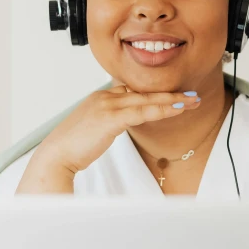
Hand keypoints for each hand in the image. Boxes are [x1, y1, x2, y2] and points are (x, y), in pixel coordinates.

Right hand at [17, 86, 201, 193]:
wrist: (55, 157)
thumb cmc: (71, 149)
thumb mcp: (91, 130)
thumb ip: (106, 123)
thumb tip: (118, 127)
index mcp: (99, 97)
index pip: (132, 91)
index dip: (154, 94)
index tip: (172, 96)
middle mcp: (104, 96)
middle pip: (143, 92)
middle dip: (169, 94)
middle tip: (192, 95)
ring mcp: (106, 105)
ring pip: (146, 100)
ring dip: (172, 100)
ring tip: (193, 101)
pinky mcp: (110, 118)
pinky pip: (142, 112)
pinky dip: (162, 110)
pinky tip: (178, 110)